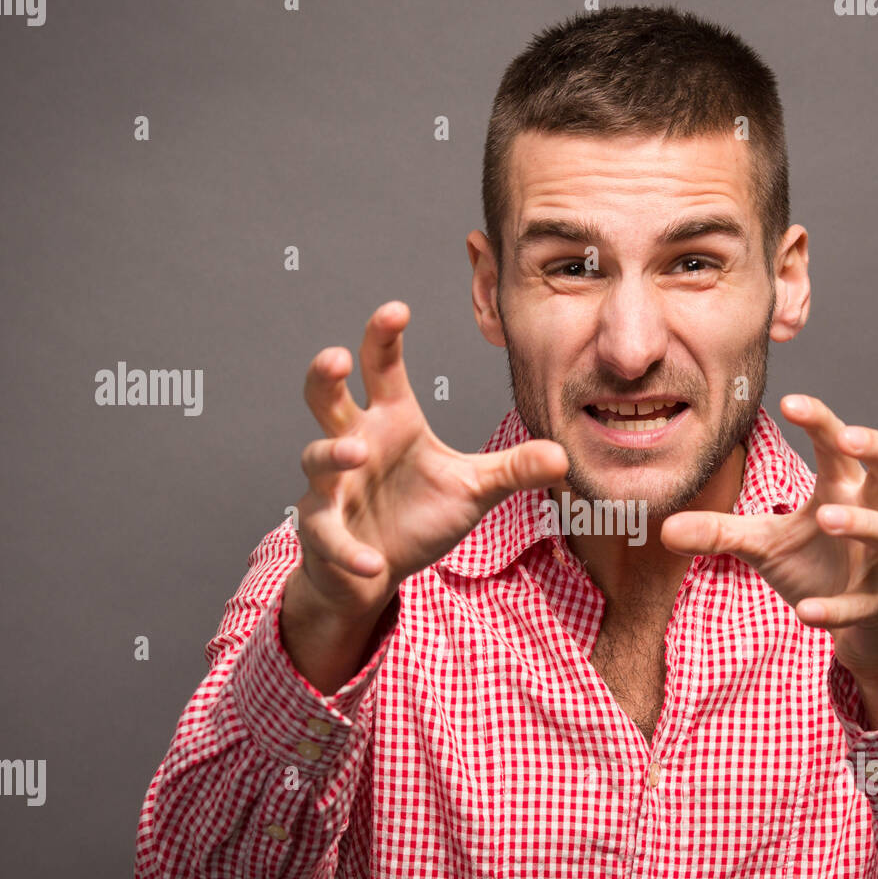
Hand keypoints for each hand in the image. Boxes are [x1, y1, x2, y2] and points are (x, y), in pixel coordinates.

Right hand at [293, 301, 568, 622]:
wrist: (376, 569)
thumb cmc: (416, 516)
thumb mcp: (474, 490)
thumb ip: (513, 469)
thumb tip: (562, 455)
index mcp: (391, 421)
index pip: (381, 367)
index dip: (383, 336)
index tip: (397, 309)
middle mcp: (356, 444)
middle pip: (325, 398)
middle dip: (325, 376)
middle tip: (336, 358)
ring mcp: (333, 486)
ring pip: (316, 458)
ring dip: (332, 453)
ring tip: (356, 452)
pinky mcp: (324, 531)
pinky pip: (328, 533)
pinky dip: (348, 548)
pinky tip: (374, 563)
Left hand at [659, 393, 877, 679]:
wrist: (864, 624)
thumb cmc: (819, 567)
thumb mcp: (764, 545)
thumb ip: (719, 532)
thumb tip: (665, 529)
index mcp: (842, 491)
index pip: (838, 446)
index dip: (821, 421)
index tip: (788, 402)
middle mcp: (870, 517)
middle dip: (876, 450)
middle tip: (847, 438)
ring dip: (860, 523)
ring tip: (825, 518)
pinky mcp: (877, 604)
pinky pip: (861, 604)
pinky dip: (835, 607)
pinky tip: (805, 612)